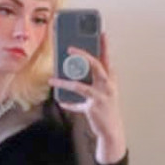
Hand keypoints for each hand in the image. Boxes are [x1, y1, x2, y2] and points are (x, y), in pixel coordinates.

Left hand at [48, 32, 125, 150]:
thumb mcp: (101, 94)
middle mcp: (108, 85)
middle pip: (98, 65)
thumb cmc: (105, 110)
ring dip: (65, 82)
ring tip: (53, 79)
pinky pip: (77, 102)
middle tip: (70, 48)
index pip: (108, 59)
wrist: (111, 130)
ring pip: (81, 85)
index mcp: (111, 80)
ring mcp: (102, 96)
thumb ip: (90, 83)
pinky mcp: (93, 107)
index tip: (102, 33)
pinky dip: (67, 101)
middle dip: (84, 55)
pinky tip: (60, 99)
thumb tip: (72, 75)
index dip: (105, 46)